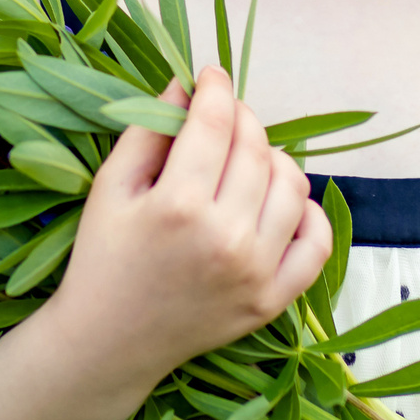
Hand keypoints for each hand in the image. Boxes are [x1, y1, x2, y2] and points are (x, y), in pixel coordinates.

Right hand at [38, 66, 332, 415]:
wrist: (108, 343)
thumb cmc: (104, 258)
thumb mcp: (110, 187)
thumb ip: (148, 130)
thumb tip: (186, 85)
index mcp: (178, 205)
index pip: (216, 122)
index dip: (216, 88)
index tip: (210, 76)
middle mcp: (225, 237)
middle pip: (255, 148)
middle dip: (241, 117)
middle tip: (223, 116)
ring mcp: (255, 272)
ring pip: (291, 186)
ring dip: (273, 158)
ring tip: (246, 159)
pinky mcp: (272, 301)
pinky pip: (315, 244)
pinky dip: (308, 213)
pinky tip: (279, 202)